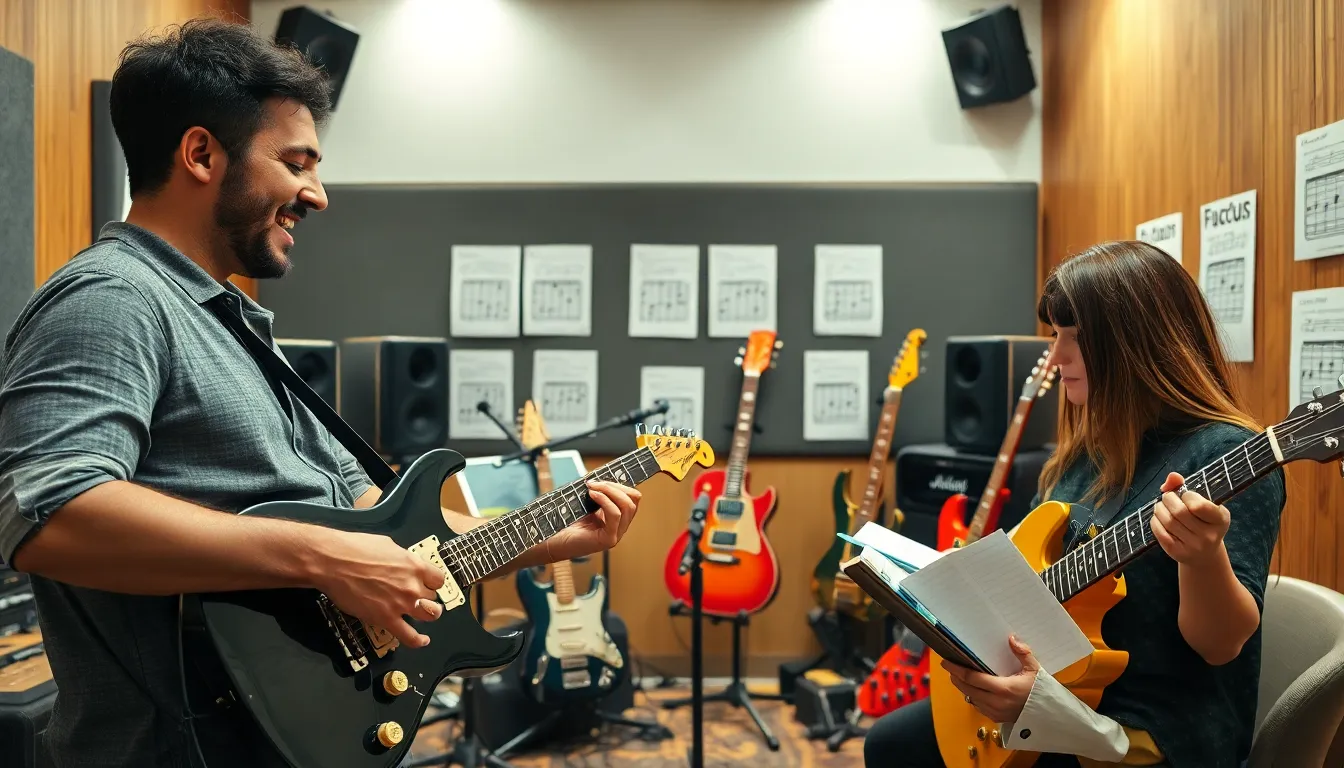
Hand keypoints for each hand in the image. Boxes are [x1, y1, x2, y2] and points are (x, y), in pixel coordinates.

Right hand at [309, 529, 446, 648]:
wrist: (332, 562)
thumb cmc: (355, 549)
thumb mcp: (388, 545)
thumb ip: (402, 559)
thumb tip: (404, 564)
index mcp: (414, 565)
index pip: (438, 579)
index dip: (432, 583)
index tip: (427, 584)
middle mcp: (412, 586)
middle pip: (433, 597)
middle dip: (426, 597)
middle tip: (417, 597)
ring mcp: (400, 604)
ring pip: (429, 615)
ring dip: (427, 615)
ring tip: (422, 614)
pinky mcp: (386, 619)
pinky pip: (409, 636)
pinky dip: (418, 641)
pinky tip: (422, 640)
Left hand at [545, 480, 641, 561]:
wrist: (554, 541)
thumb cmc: (567, 524)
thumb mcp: (587, 504)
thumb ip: (599, 494)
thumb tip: (602, 477)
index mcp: (617, 518)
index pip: (632, 498)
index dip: (620, 485)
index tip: (602, 479)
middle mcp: (620, 527)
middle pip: (633, 501)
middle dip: (615, 486)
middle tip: (596, 483)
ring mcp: (616, 535)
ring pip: (627, 507)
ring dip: (610, 491)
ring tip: (592, 488)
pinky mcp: (608, 539)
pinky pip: (615, 515)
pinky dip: (605, 501)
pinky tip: (592, 495)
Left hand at [942, 635, 1039, 722]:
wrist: (1050, 715)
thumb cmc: (1041, 691)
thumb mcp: (1035, 670)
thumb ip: (1023, 653)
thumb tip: (1011, 638)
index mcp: (1003, 689)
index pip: (972, 678)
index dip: (957, 670)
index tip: (947, 662)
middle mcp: (996, 702)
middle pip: (967, 689)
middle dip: (956, 678)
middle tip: (949, 667)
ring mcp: (995, 712)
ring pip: (971, 698)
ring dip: (963, 688)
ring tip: (958, 676)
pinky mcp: (996, 718)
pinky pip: (978, 706)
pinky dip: (972, 696)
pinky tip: (972, 689)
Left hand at [1150, 472, 1230, 565]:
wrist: (1204, 554)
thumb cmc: (1203, 522)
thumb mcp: (1204, 504)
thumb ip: (1187, 487)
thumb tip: (1172, 476)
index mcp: (1220, 520)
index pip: (1199, 506)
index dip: (1187, 495)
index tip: (1185, 494)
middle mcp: (1209, 536)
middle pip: (1179, 512)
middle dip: (1168, 499)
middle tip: (1167, 497)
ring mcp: (1193, 546)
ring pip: (1168, 521)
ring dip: (1159, 509)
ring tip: (1160, 506)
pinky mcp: (1178, 553)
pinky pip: (1160, 533)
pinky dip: (1155, 521)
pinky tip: (1158, 517)